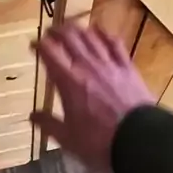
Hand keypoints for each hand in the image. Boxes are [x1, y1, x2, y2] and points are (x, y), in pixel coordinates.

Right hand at [30, 23, 155, 170]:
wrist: (140, 140)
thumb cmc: (100, 142)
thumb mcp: (69, 139)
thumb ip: (49, 124)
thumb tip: (32, 116)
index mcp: (68, 81)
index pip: (49, 52)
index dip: (39, 44)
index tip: (33, 44)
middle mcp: (87, 66)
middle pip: (69, 37)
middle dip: (57, 31)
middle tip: (51, 32)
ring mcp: (109, 64)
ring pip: (91, 36)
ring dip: (78, 30)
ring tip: (72, 29)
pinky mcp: (127, 67)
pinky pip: (115, 43)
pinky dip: (104, 34)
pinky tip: (100, 32)